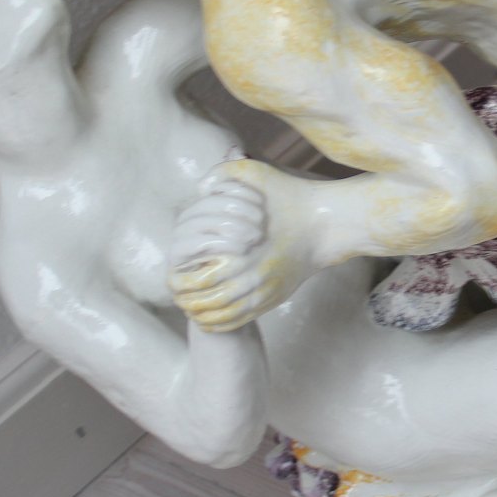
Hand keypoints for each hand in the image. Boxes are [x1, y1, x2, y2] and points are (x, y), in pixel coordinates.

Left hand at [168, 162, 309, 329]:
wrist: (325, 222)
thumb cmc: (289, 196)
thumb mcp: (257, 173)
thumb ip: (225, 173)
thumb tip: (199, 187)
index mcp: (242, 252)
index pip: (200, 279)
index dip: (181, 281)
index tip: (171, 276)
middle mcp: (254, 277)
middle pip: (209, 301)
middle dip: (187, 301)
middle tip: (175, 295)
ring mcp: (267, 291)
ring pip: (225, 315)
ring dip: (202, 315)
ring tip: (188, 308)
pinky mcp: (276, 298)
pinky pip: (243, 319)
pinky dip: (221, 323)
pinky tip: (208, 318)